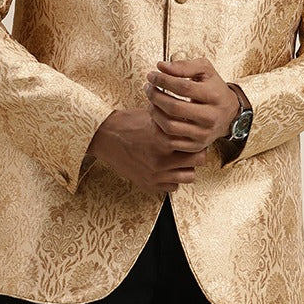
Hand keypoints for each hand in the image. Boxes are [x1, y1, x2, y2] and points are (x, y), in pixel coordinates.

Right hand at [86, 108, 207, 193]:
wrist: (104, 136)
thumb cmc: (128, 123)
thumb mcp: (154, 116)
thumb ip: (174, 121)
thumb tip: (193, 119)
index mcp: (164, 141)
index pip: (198, 147)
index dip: (199, 141)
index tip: (195, 138)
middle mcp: (161, 161)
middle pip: (197, 163)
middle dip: (196, 155)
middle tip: (191, 149)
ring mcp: (155, 175)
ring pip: (188, 177)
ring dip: (186, 168)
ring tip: (179, 160)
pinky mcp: (148, 184)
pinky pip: (172, 187)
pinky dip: (172, 179)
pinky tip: (166, 169)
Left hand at [144, 58, 237, 148]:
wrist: (229, 114)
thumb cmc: (213, 88)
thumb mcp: (205, 71)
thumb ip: (184, 66)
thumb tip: (160, 66)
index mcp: (215, 95)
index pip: (183, 87)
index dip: (163, 81)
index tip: (151, 76)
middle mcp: (211, 117)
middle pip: (174, 108)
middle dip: (155, 96)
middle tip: (148, 88)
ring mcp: (204, 134)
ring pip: (170, 126)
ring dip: (154, 113)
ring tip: (151, 102)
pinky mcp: (197, 146)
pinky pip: (170, 142)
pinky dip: (158, 129)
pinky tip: (157, 117)